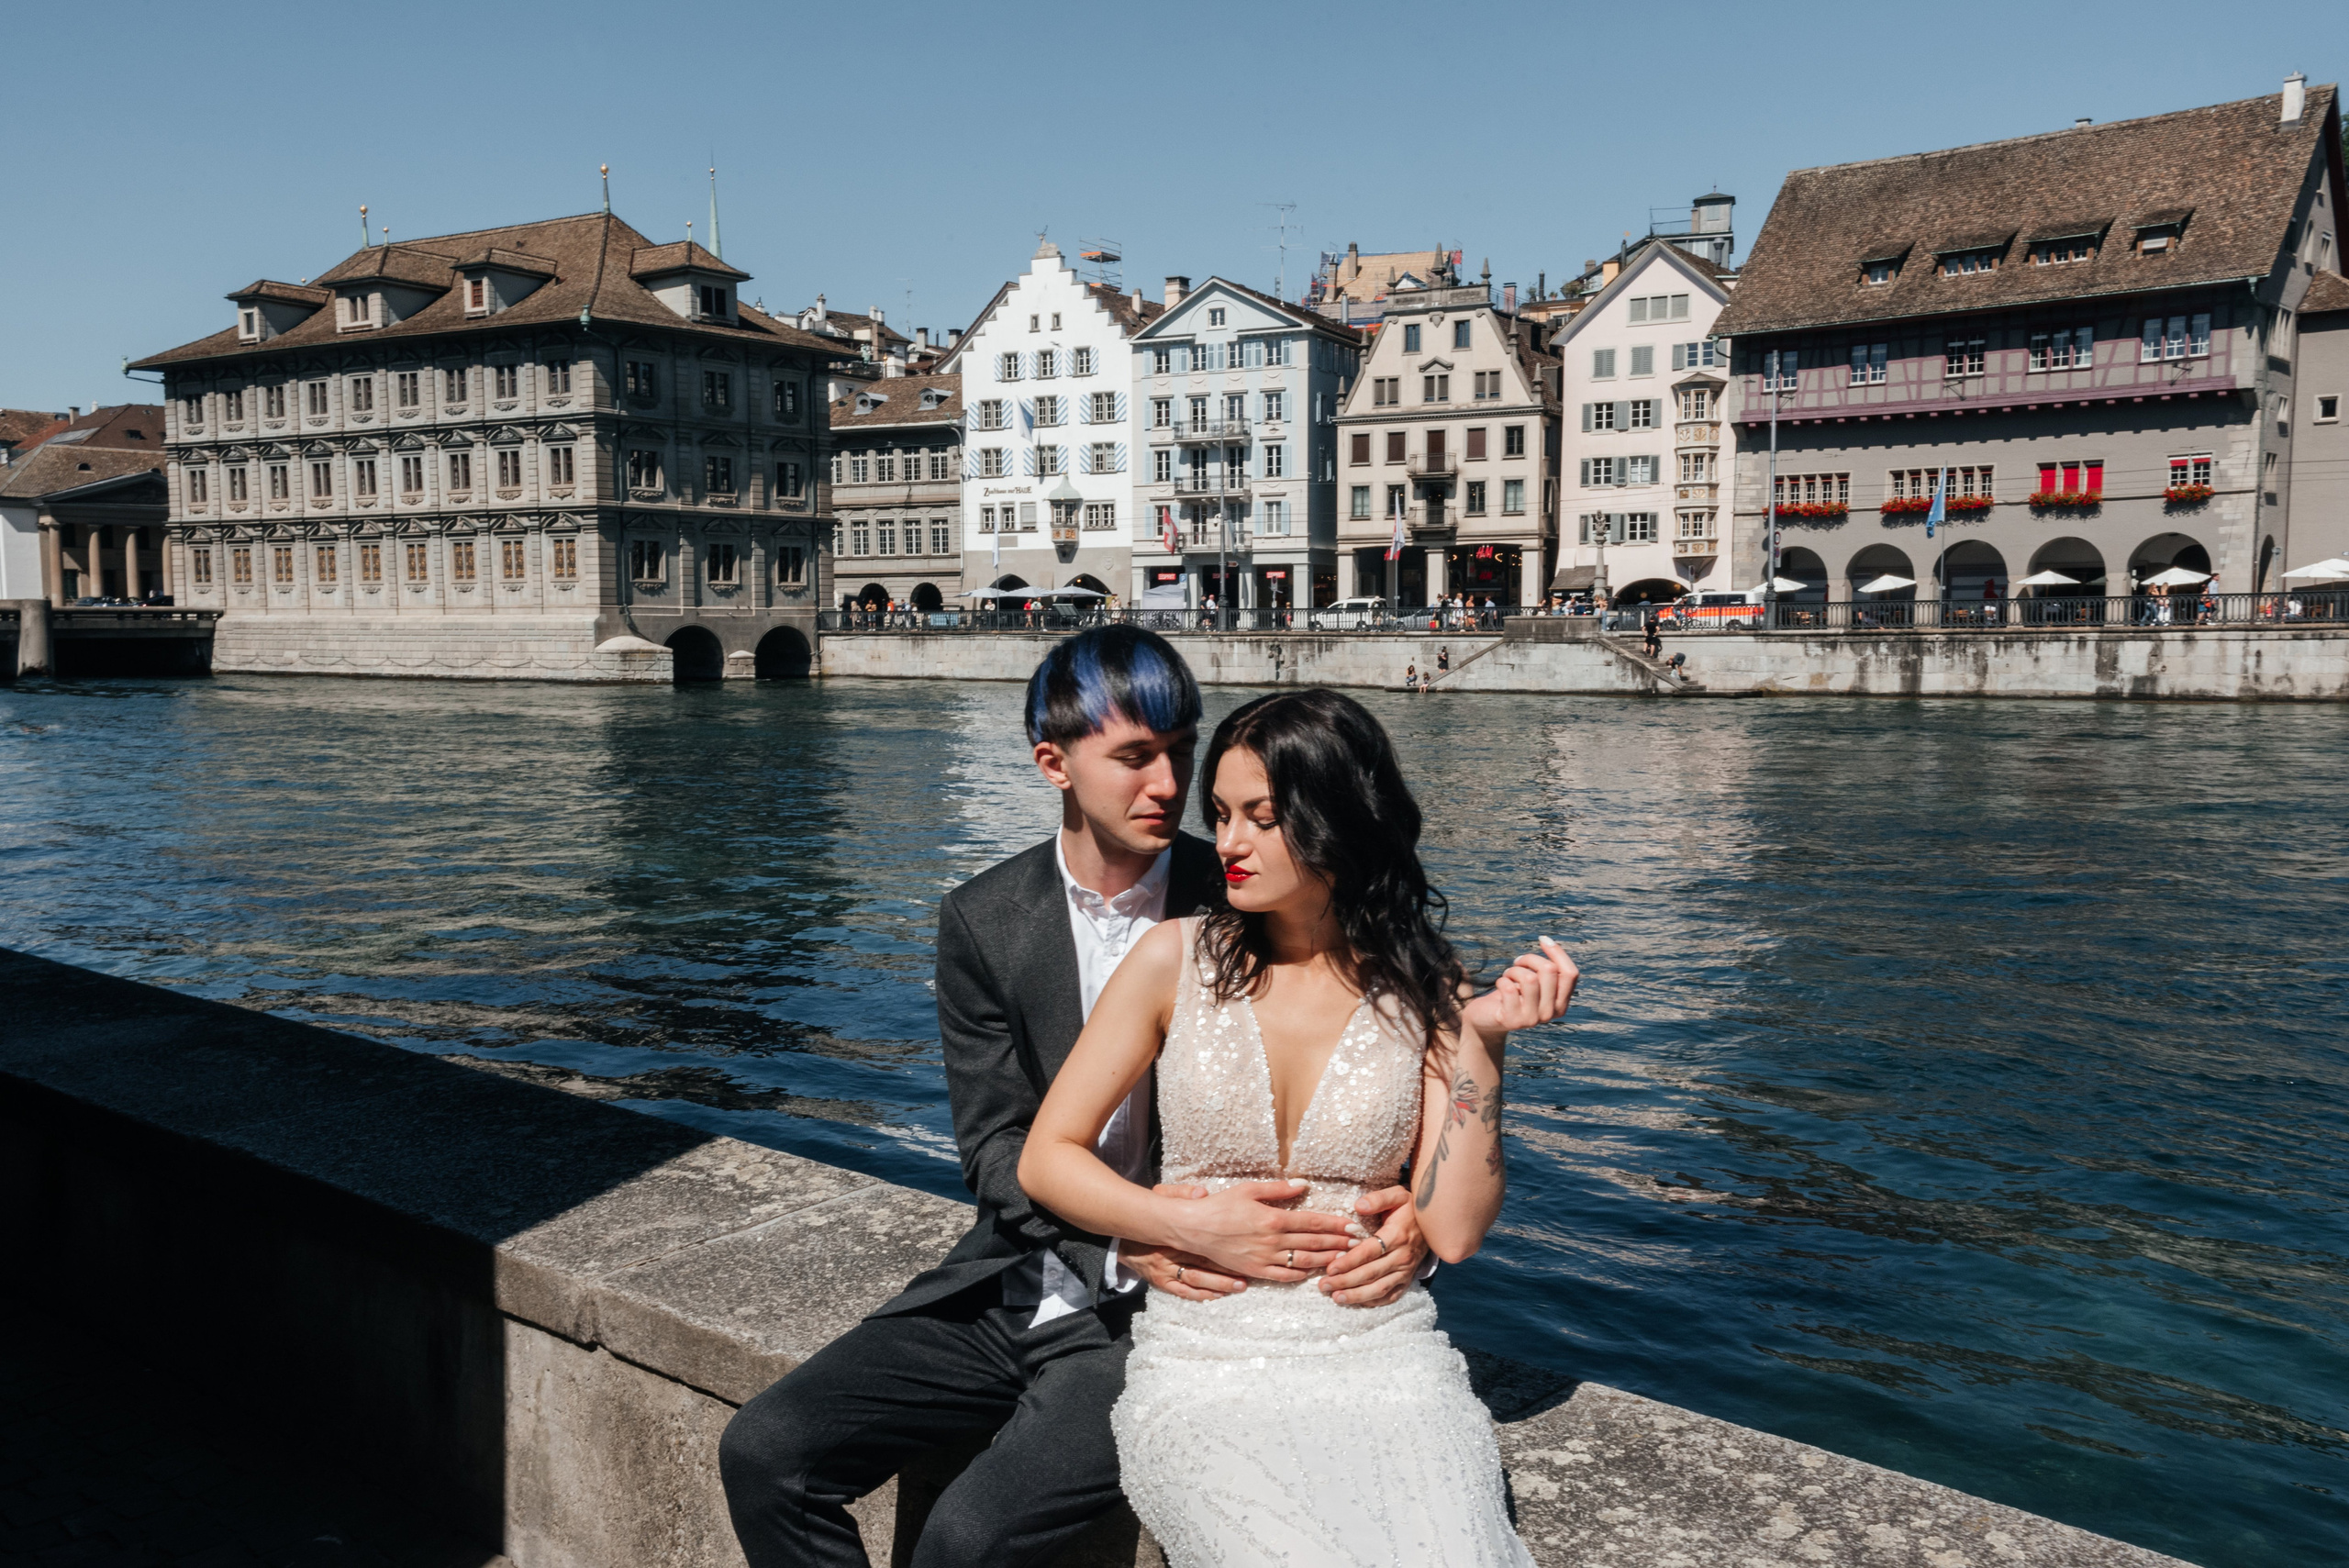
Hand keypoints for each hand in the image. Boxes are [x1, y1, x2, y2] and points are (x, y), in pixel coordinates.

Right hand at [1124, 1185, 1245, 1301]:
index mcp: (1172, 1233)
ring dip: (1219, 1284)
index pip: (1201, 1240)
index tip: (1244, 1247)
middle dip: (1227, 1268)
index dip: (1224, 1246)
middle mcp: (1169, 1254)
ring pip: (1195, 1280)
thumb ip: (1180, 1194)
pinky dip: (1201, 1294)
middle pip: (1202, 1262)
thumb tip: (1202, 1193)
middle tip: (1248, 1273)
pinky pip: (1183, 1292)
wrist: (1123, 1239)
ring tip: (1240, 1286)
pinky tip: (1218, 1295)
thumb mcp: (1160, 1197)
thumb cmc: (1150, 1217)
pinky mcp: (1161, 1283)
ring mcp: (1165, 1271)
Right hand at [1160, 1179, 1355, 1282]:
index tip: (1351, 1225)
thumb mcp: (1249, 1190)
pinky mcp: (1255, 1271)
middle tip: (1357, 1243)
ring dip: (1326, 1259)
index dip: (1334, 1224)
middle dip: (1338, 1243)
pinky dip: (1301, 1274)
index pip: (1312, 1222)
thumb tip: (1304, 1185)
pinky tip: (1313, 1271)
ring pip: (1303, 1261)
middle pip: (1313, 1243)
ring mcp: (1264, 1258)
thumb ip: (1279, 1189)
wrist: (1194, 1228)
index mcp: (1273, 1219)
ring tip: (1344, 1258)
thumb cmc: (1220, 1205)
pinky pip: (1283, 1276)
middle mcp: (1272, 1241)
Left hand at [1319, 1185, 1425, 1306]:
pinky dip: (1374, 1301)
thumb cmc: (1411, 1208)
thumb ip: (1378, 1199)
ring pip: (1380, 1288)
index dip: (1350, 1261)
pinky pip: (1391, 1295)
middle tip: (1324, 1285)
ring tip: (1336, 1297)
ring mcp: (1406, 1271)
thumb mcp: (1397, 1196)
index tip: (1331, 1268)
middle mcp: (1402, 1256)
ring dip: (1357, 1295)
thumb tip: (1358, 1206)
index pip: (1370, 1252)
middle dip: (1346, 1281)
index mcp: (1397, 1235)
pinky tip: (1356, 1302)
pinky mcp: (1407, 1280)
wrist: (1435, 1224)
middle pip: (1371, 1273)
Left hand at [1461, 936, 1577, 1040]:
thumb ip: (1547, 968)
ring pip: (1530, 978)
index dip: (1558, 952)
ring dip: (1514, 970)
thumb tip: (1546, 940)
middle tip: (1517, 963)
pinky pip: (1509, 988)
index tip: (1542, 939)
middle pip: (1549, 971)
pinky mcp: (1513, 1021)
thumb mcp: (1534, 980)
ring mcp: (1533, 1019)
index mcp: (1561, 1004)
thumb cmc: (1512, 994)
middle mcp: (1550, 1014)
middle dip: (1530, 959)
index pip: (1571, 973)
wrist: (1486, 1019)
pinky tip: (1500, 986)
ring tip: (1508, 976)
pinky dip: (1501, 980)